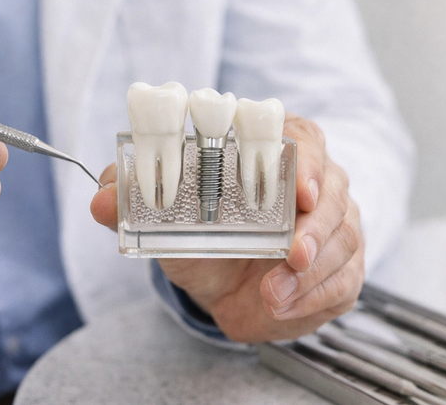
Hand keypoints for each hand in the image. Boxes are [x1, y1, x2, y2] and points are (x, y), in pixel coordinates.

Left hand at [91, 113, 363, 342]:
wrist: (225, 288)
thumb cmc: (204, 238)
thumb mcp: (167, 219)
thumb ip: (133, 201)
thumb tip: (100, 198)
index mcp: (276, 152)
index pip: (304, 140)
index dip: (307, 161)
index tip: (299, 189)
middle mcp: (315, 183)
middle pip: (333, 191)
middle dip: (315, 227)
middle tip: (291, 254)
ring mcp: (336, 223)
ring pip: (344, 238)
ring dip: (311, 271)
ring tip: (273, 294)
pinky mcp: (344, 265)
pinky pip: (345, 279)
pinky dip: (315, 296)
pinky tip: (285, 306)